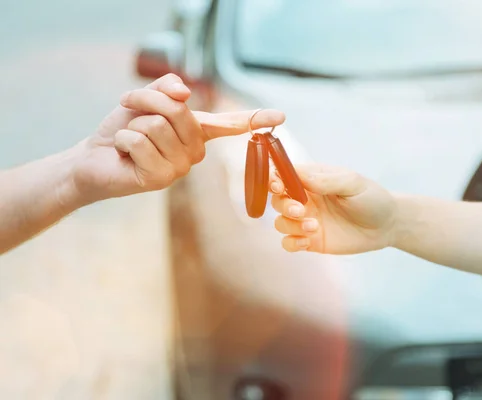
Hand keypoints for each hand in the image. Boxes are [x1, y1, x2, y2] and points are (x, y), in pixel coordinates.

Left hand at [70, 73, 284, 203]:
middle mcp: (195, 152)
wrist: (94, 158)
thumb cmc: (123, 128)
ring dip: (131, 124)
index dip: (255, 118)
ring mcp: (180, 168)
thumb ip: (165, 89)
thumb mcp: (144, 100)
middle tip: (130, 113)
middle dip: (145, 102)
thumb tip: (184, 92)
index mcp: (197, 132)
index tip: (280, 116)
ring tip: (128, 140)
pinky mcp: (160, 179)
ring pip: (157, 125)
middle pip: (177, 110)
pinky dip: (122, 140)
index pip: (230, 123)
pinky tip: (123, 155)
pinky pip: (140, 141)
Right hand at [269, 164, 397, 253]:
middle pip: (276, 199)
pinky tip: (306, 241)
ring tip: (314, 227)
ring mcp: (306, 220)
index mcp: (312, 179)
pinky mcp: (310, 240)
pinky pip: (288, 242)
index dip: (274, 179)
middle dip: (283, 205)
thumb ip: (326, 180)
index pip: (283, 174)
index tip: (278, 186)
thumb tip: (298, 175)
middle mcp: (305, 199)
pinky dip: (291, 242)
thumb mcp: (352, 184)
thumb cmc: (371, 198)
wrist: (387, 225)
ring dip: (290, 224)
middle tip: (301, 210)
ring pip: (280, 221)